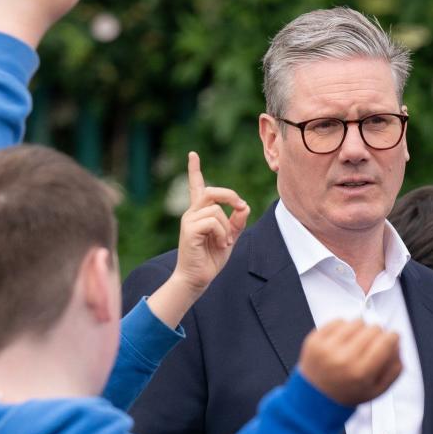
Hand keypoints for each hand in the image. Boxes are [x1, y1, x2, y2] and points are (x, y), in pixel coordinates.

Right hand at [172, 151, 248, 294]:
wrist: (197, 279)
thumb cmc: (211, 258)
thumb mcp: (230, 237)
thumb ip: (237, 222)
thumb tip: (244, 206)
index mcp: (199, 213)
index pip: (196, 187)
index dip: (194, 170)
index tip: (192, 154)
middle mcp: (192, 213)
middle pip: (212, 191)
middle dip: (230, 196)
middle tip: (241, 208)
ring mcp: (188, 220)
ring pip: (216, 209)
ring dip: (227, 226)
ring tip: (225, 242)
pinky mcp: (189, 230)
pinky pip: (213, 221)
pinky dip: (223, 233)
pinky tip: (221, 245)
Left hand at [299, 320, 401, 405]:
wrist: (315, 397)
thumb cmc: (347, 393)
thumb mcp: (377, 391)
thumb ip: (394, 369)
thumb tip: (398, 344)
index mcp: (361, 373)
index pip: (386, 342)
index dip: (393, 337)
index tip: (392, 338)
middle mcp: (343, 359)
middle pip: (373, 328)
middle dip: (378, 334)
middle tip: (372, 344)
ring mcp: (326, 348)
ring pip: (357, 321)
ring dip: (361, 329)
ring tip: (356, 342)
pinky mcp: (314, 340)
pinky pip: (338, 320)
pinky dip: (344, 327)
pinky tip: (343, 340)